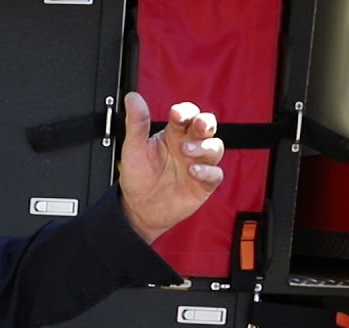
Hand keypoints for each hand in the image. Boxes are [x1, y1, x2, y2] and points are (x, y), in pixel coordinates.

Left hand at [118, 91, 224, 242]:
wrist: (138, 208)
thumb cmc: (138, 177)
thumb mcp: (133, 148)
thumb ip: (136, 123)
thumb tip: (132, 98)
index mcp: (173, 134)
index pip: (186, 115)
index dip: (185, 111)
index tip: (176, 114)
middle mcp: (188, 146)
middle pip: (207, 127)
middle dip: (205, 123)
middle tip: (198, 125)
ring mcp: (198, 164)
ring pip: (215, 148)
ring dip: (204, 147)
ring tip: (186, 151)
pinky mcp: (203, 184)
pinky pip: (215, 174)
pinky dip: (207, 171)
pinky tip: (193, 171)